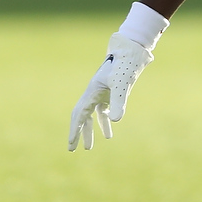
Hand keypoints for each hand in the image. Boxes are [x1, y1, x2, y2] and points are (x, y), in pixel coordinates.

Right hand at [67, 33, 154, 150]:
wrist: (130, 52)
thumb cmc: (124, 66)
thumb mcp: (121, 85)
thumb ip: (119, 102)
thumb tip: (115, 121)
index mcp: (91, 92)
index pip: (79, 115)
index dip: (74, 130)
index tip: (71, 145)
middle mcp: (93, 93)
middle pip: (81, 117)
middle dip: (77, 133)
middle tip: (72, 149)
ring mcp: (101, 93)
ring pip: (91, 115)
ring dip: (89, 130)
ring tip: (89, 147)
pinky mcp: (109, 92)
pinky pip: (102, 110)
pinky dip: (103, 121)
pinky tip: (108, 132)